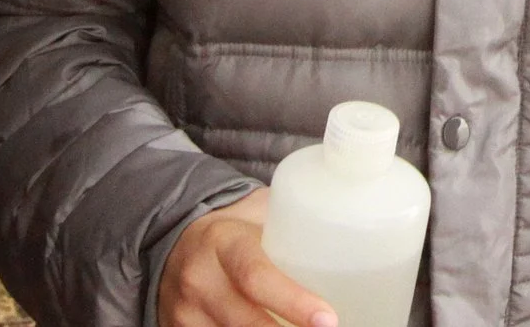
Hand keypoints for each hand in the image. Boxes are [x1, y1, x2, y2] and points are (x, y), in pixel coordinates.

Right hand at [160, 192, 338, 326]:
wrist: (173, 238)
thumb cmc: (234, 228)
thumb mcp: (257, 214)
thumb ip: (294, 222)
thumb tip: (356, 228)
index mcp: (223, 241)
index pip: (256, 276)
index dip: (292, 301)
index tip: (327, 319)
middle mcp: (199, 278)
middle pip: (245, 321)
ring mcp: (186, 311)